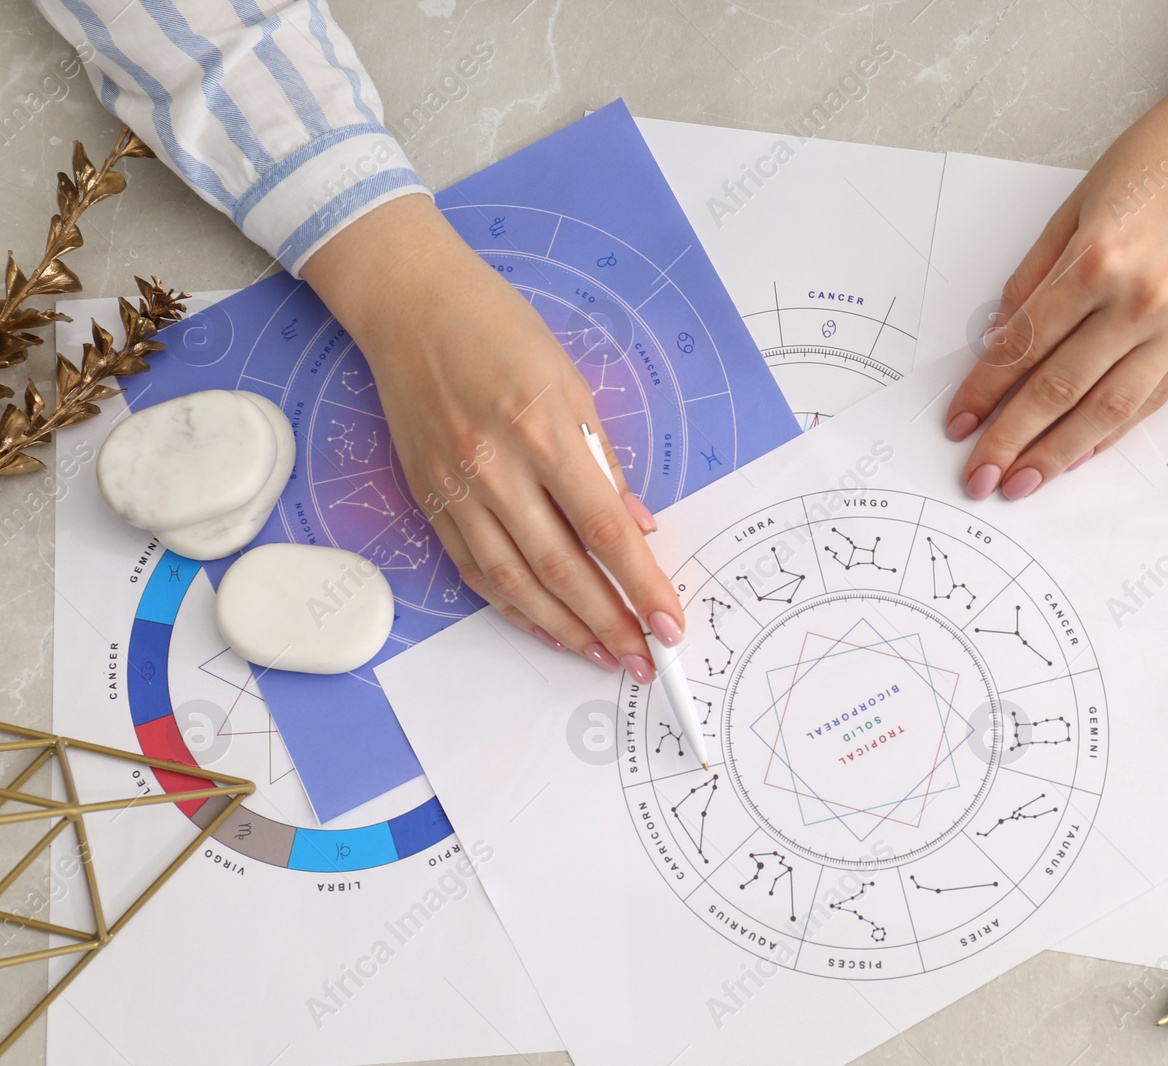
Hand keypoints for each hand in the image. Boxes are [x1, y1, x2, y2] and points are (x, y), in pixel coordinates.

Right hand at [302, 195, 683, 679]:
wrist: (410, 305)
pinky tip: (547, 627)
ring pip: (514, 582)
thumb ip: (603, 463)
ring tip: (603, 655)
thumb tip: (637, 528)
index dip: (641, 585)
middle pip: (561, 569)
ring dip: (564, 629)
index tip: (670, 624)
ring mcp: (455, 489)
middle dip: (610, 623)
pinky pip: (474, 570)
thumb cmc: (500, 331)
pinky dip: (513, 607)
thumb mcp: (572, 383)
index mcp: (542, 432)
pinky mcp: (427, 499)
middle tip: (644, 660)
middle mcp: (495, 469)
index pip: (604, 530)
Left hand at [945, 81, 1167, 498]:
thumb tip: (997, 344)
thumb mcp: (1072, 209)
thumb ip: (1032, 280)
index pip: (1024, 346)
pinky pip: (1154, 398)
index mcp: (1096, 260)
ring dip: (1060, 453)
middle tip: (980, 479)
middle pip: (1061, 389)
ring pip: (1110, 408)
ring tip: (1024, 482)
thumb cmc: (1150, 164)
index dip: (984, 392)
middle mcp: (1141, 299)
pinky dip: (1113, 431)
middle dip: (1013, 440)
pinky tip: (1079, 453)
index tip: (958, 424)